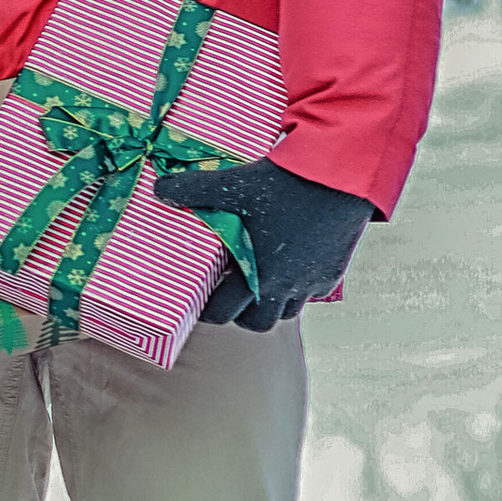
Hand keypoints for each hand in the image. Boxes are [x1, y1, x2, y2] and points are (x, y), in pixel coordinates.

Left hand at [150, 153, 373, 329]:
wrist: (341, 177)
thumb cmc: (285, 184)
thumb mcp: (233, 184)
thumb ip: (193, 189)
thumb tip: (160, 188)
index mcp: (259, 276)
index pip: (226, 313)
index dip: (208, 313)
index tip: (199, 302)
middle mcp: (288, 287)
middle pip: (258, 323)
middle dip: (240, 315)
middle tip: (227, 296)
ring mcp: (313, 282)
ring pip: (286, 311)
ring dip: (268, 304)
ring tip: (254, 283)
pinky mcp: (333, 272)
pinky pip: (310, 293)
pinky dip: (295, 288)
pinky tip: (285, 266)